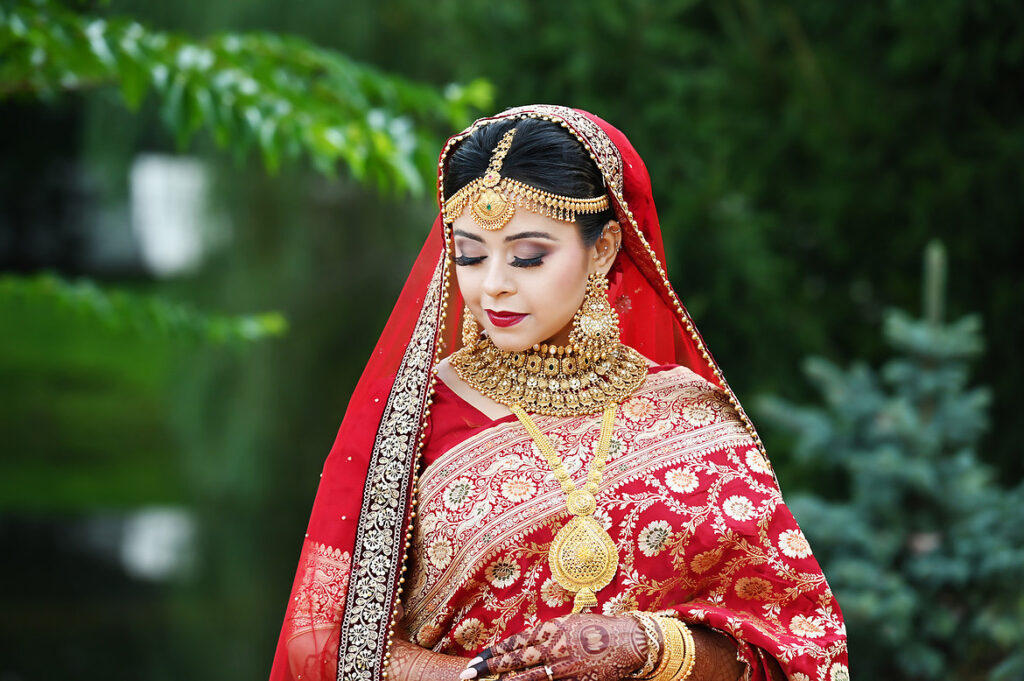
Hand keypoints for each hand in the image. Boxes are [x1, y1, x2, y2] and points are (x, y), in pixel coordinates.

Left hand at [460, 613, 648, 680]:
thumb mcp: (569, 622)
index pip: (514, 642)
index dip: (494, 652)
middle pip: (514, 660)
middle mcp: (553, 647)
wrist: (628, 641)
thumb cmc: (598, 628)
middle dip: (489, 668)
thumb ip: (548, 633)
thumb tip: (527, 642)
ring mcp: (562, 667)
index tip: (477, 659)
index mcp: (550, 629)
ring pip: (527, 678)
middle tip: (468, 675)